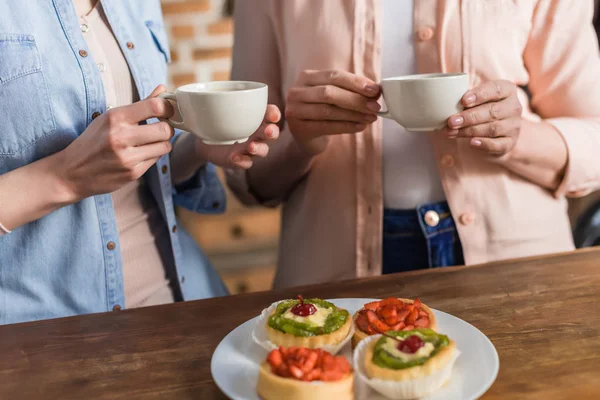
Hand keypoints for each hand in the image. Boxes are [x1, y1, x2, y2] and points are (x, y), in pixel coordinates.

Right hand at [55, 96, 174, 200]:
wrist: (72, 172)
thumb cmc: (93, 141)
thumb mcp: (111, 117)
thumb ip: (141, 105)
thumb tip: (163, 89)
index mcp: (115, 117)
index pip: (154, 106)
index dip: (168, 108)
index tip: (167, 111)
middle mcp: (121, 137)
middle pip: (165, 130)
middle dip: (167, 128)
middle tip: (160, 128)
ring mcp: (127, 157)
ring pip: (165, 146)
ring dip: (162, 143)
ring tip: (150, 142)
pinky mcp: (132, 173)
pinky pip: (156, 160)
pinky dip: (152, 156)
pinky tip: (139, 154)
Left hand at [195, 104, 280, 168]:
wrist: (204, 140)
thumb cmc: (215, 119)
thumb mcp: (212, 107)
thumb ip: (207, 100)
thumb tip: (176, 94)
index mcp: (254, 117)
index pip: (270, 114)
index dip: (273, 113)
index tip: (272, 114)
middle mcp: (256, 133)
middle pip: (271, 133)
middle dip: (272, 132)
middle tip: (268, 131)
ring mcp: (249, 148)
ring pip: (263, 150)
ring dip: (259, 148)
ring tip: (251, 147)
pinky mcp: (241, 160)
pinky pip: (246, 163)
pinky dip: (242, 161)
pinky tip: (235, 158)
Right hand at [285, 70, 380, 153]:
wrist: (306, 137)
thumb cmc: (323, 112)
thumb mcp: (334, 97)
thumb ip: (351, 91)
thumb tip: (375, 91)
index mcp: (306, 77)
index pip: (334, 76)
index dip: (355, 82)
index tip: (375, 90)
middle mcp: (297, 92)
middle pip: (329, 92)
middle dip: (355, 99)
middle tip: (375, 106)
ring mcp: (295, 110)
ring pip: (328, 111)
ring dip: (353, 114)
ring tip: (371, 118)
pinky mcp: (299, 129)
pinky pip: (326, 127)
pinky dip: (346, 127)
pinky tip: (360, 127)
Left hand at [445, 80, 522, 156]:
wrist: (496, 132)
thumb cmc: (482, 109)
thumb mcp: (477, 100)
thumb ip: (466, 99)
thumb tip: (445, 104)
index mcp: (507, 90)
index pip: (496, 89)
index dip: (480, 95)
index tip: (463, 101)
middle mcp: (514, 107)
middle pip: (492, 111)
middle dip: (469, 117)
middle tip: (451, 121)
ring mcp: (513, 126)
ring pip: (492, 128)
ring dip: (469, 131)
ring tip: (451, 132)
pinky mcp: (510, 142)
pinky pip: (498, 144)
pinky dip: (484, 144)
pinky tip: (472, 143)